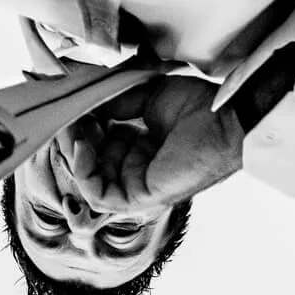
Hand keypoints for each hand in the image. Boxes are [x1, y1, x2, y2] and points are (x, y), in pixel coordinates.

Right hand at [72, 76, 244, 212]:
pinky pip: (100, 196)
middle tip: (69, 114)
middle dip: (75, 137)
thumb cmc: (200, 107)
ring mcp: (138, 184)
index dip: (84, 124)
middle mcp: (138, 168)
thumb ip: (117, 101)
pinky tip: (84, 147)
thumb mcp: (149, 96)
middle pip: (92, 161)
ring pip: (91, 180)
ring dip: (76, 154)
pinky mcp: (141, 198)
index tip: (74, 104)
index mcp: (142, 146)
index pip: (100, 142)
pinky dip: (84, 172)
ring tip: (74, 129)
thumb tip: (87, 101)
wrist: (225, 119)